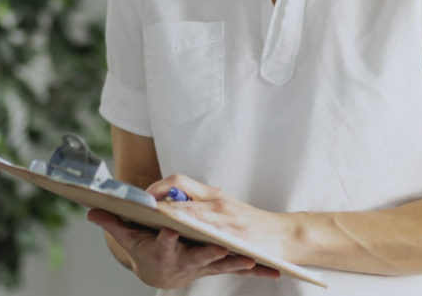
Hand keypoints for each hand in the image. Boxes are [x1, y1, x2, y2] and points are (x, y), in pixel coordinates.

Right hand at [87, 209, 278, 288]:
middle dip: (209, 252)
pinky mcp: (220, 266)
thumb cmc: (149, 251)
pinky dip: (255, 271)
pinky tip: (273, 273)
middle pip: (197, 257)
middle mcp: (185, 263)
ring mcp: (205, 266)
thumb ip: (116, 224)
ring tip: (250, 259)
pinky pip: (239, 269)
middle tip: (221, 246)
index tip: (169, 228)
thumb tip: (93, 211)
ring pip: (222, 265)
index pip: (162, 243)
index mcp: (163, 253)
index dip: (166, 237)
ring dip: (236, 263)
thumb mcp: (131, 239)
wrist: (165, 274)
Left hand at [145, 174, 294, 268]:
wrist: (285, 235)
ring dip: (171, 219)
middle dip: (157, 205)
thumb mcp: (224, 204)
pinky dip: (195, 236)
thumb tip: (167, 202)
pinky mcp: (235, 238)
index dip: (157, 188)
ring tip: (152, 224)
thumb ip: (198, 201)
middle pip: (179, 198)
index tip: (142, 197)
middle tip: (136, 211)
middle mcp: (217, 203)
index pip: (178, 181)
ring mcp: (226, 221)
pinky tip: (182, 241)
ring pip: (192, 216)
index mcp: (213, 195)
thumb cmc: (250, 221)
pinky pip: (211, 236)